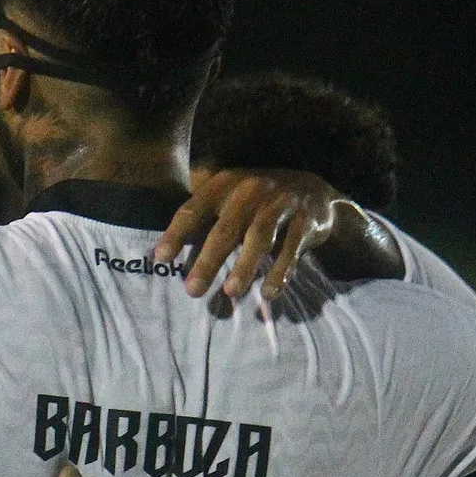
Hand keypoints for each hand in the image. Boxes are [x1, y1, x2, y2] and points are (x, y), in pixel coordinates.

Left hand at [155, 168, 349, 302]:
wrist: (314, 190)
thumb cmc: (257, 202)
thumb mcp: (228, 199)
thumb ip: (202, 220)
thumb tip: (164, 255)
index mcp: (224, 184)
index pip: (194, 209)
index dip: (177, 233)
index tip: (161, 259)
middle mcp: (251, 189)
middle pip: (226, 229)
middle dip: (208, 261)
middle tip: (192, 290)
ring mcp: (280, 203)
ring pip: (259, 238)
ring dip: (244, 266)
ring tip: (230, 292)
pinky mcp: (306, 219)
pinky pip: (291, 248)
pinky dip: (279, 272)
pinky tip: (268, 292)